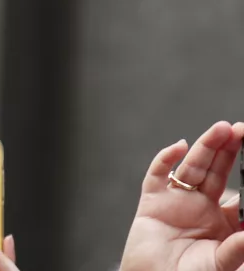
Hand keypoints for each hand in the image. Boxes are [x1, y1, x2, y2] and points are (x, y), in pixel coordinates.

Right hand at [121, 121, 243, 270]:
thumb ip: (238, 248)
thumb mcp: (223, 263)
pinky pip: (157, 174)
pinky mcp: (152, 200)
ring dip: (205, 147)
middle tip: (240, 129)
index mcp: (221, 222)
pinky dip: (166, 159)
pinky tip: (179, 147)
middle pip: (216, 170)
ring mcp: (176, 201)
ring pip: (191, 167)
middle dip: (228, 149)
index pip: (237, 191)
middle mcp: (199, 206)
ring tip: (221, 129)